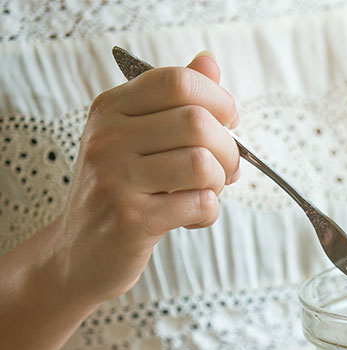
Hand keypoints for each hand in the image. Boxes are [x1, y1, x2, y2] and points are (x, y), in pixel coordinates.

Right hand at [53, 52, 239, 305]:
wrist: (81, 252)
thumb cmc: (120, 191)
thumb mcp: (138, 138)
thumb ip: (174, 101)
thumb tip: (209, 62)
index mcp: (112, 109)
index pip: (178, 81)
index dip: (218, 101)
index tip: (227, 123)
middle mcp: (108, 138)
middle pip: (198, 123)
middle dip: (229, 150)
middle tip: (225, 169)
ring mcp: (116, 179)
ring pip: (203, 164)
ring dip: (219, 183)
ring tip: (205, 192)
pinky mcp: (131, 220)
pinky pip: (200, 204)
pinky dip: (209, 213)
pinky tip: (191, 217)